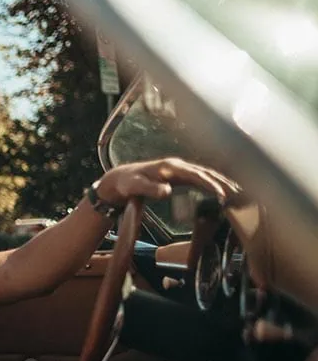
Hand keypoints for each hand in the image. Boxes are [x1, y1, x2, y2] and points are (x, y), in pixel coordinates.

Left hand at [96, 157, 239, 204]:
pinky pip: (201, 179)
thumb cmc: (128, 183)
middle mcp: (178, 166)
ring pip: (206, 174)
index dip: (210, 183)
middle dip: (223, 182)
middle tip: (239, 194)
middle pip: (206, 172)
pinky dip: (214, 183)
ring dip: (222, 182)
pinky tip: (224, 191)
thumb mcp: (135, 186)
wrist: (121, 179)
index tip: (221, 194)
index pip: (196, 174)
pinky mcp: (180, 176)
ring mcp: (180, 170)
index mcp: (170, 167)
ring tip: (239, 192)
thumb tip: (167, 191)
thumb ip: (150, 188)